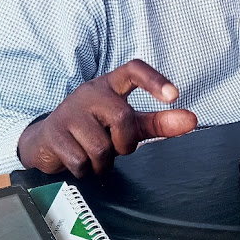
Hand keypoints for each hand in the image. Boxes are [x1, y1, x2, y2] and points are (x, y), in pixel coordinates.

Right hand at [18, 59, 197, 176]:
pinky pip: (80, 160)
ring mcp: (69, 110)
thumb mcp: (127, 122)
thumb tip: (192, 120)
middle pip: (122, 117)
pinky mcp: (54, 132)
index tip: (174, 96)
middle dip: (124, 143)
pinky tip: (78, 161)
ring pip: (101, 146)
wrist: (46, 141)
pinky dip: (84, 169)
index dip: (154, 80)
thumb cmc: (94, 128)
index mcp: (110, 84)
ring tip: (93, 155)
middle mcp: (90, 92)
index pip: (134, 69)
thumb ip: (158, 121)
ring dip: (102, 161)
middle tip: (115, 146)